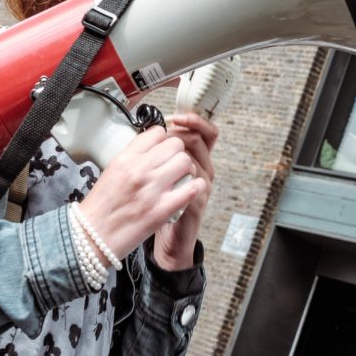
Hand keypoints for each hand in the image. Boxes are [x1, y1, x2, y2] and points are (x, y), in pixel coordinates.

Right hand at [78, 126, 207, 264]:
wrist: (93, 236)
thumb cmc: (101, 206)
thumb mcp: (112, 171)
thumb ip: (132, 157)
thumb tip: (152, 147)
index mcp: (125, 158)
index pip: (157, 132)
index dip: (164, 140)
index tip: (162, 149)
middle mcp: (139, 169)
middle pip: (175, 145)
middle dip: (177, 153)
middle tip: (173, 165)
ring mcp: (152, 189)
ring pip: (185, 162)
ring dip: (186, 169)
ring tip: (180, 178)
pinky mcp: (163, 209)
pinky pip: (192, 188)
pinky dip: (194, 187)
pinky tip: (189, 191)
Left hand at [153, 113, 217, 269]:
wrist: (166, 238)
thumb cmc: (159, 203)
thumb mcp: (158, 171)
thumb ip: (159, 151)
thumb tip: (152, 129)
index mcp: (195, 157)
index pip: (203, 130)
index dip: (192, 120)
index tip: (174, 117)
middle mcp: (203, 169)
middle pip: (199, 139)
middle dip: (178, 135)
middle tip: (160, 142)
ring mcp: (202, 186)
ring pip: (195, 159)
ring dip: (175, 158)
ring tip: (158, 164)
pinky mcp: (197, 204)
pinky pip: (195, 186)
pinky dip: (179, 181)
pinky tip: (165, 184)